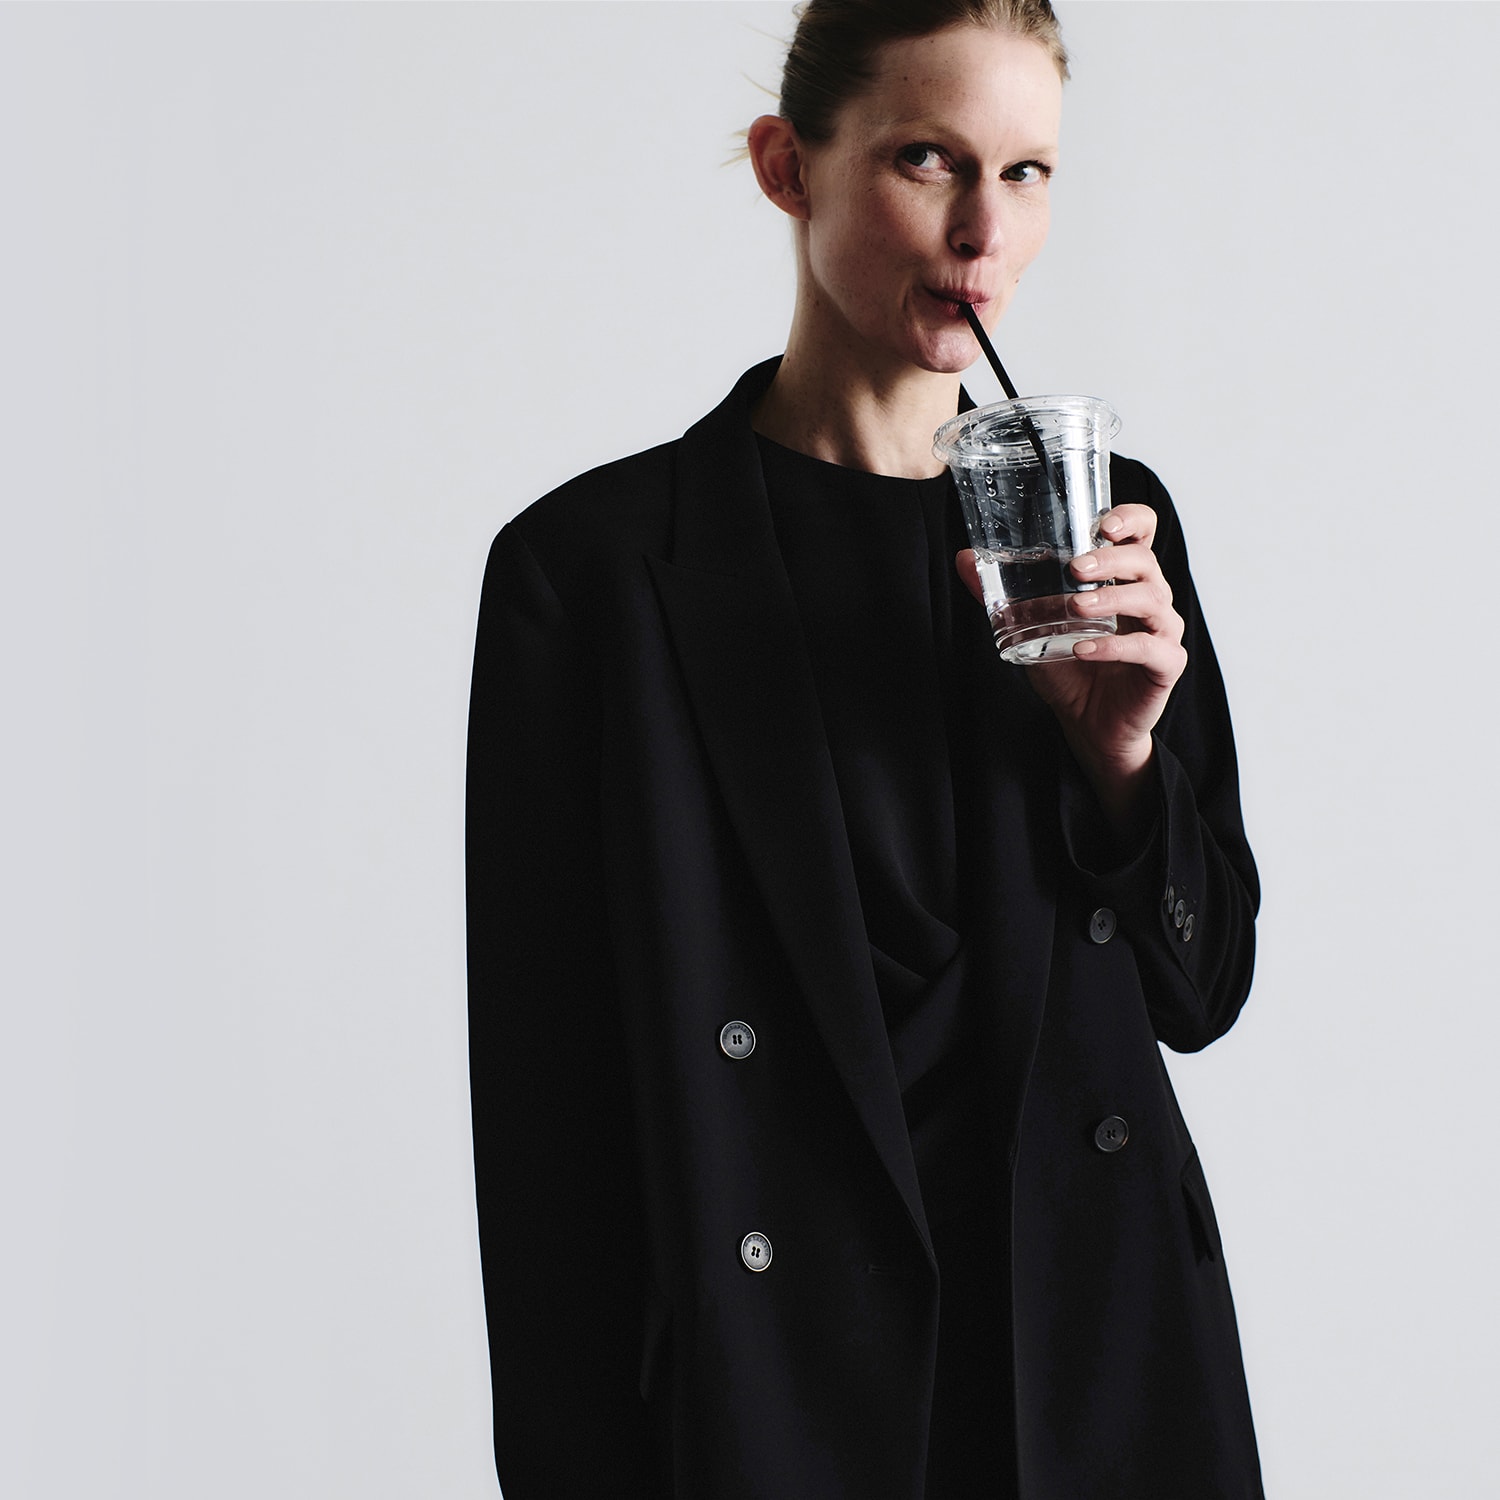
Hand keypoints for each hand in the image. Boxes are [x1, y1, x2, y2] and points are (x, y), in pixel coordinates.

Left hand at [956, 503, 1186, 835]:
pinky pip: (1150, 648)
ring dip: (1112, 599)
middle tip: (1074, 568)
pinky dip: (1115, 647)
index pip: (1142, 532)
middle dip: (1111, 559)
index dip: (1131, 519)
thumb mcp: (1030, 627)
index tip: (1102, 524)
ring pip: (1152, 599)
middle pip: (1146, 561)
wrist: (1088, 724)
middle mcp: (1149, 598)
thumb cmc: (1068, 669)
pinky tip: (1083, 649)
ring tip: (1076, 607)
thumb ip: (1002, 595)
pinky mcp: (1166, 665)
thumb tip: (964, 559)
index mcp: (1123, 579)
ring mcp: (1162, 631)